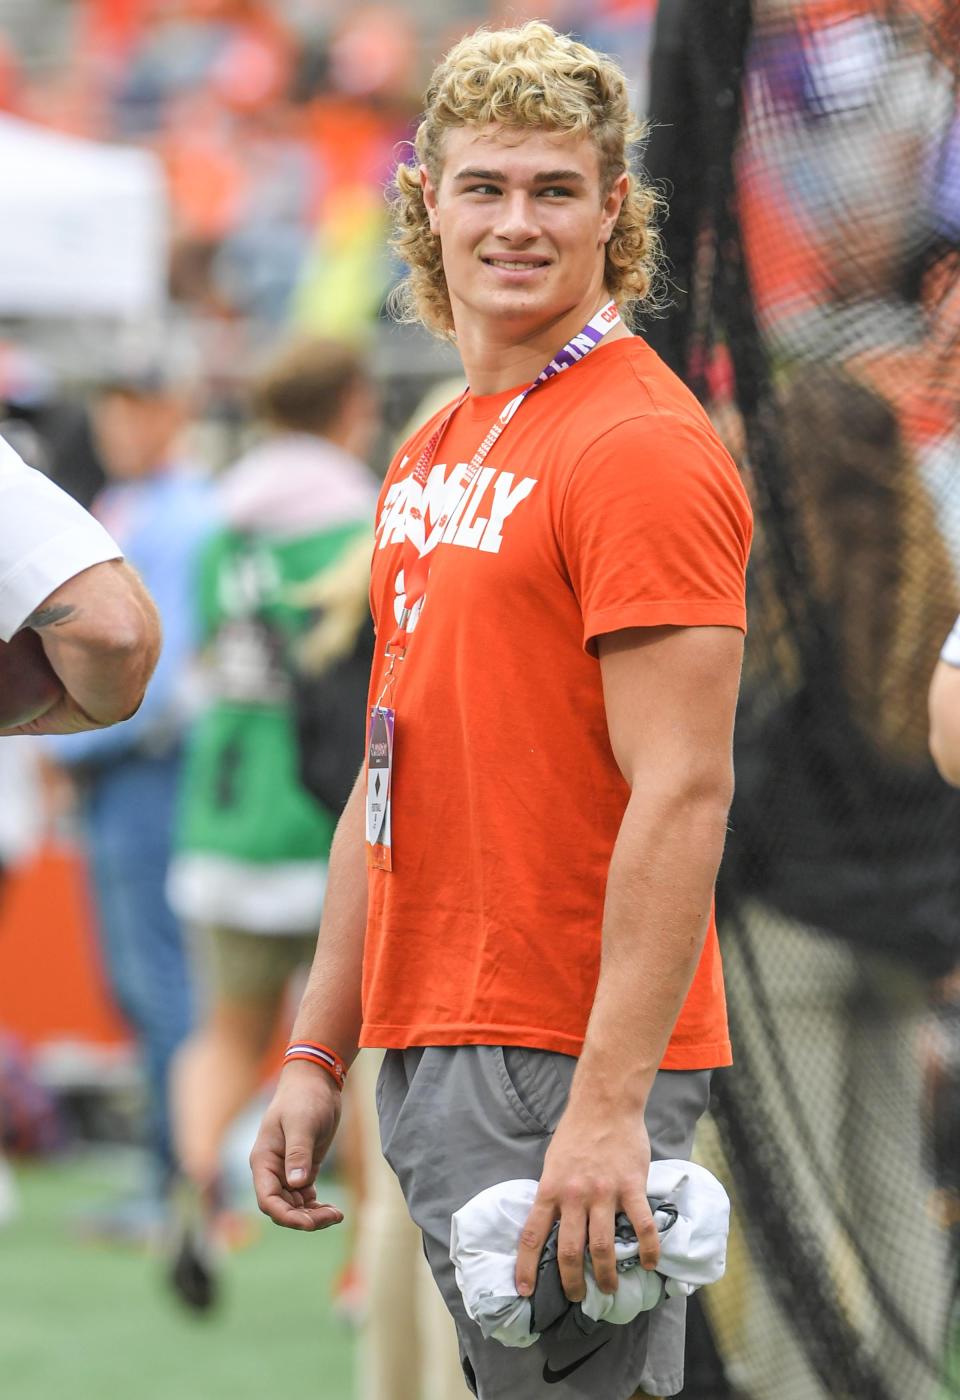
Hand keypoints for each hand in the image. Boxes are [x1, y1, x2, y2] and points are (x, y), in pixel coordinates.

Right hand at [249, 1062, 344, 1230]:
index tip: (308, 1223)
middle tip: (333, 1217)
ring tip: (337, 1215)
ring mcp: (286, 1170)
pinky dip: (317, 1206)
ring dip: (313, 1215)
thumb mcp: (302, 1123)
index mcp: (263, 1160)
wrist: (316, 1081)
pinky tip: (334, 1210)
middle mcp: (272, 1170)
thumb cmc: (304, 1097)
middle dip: (304, 1218)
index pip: (267, 1200)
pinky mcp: (303, 1168)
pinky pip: (305, 1197)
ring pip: (294, 1206)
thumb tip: (296, 1184)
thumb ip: (298, 1153)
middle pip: (282, 1207)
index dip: (285, 1216)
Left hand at [514, 1104, 657, 1301]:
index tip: (525, 1291)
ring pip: (603, 1247)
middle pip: (570, 1251)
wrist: (604, 1105)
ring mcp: (604, 1192)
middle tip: (577, 1297)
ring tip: (609, 1288)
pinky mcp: (631, 1187)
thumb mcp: (552, 1163)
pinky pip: (641, 1226)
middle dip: (572, 1282)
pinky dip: (647, 1250)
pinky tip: (649, 1264)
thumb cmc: (576, 1133)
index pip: (532, 1235)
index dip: (527, 1267)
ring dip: (606, 1275)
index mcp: (550, 1189)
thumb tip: (551, 1225)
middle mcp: (574, 1195)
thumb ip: (553, 1194)